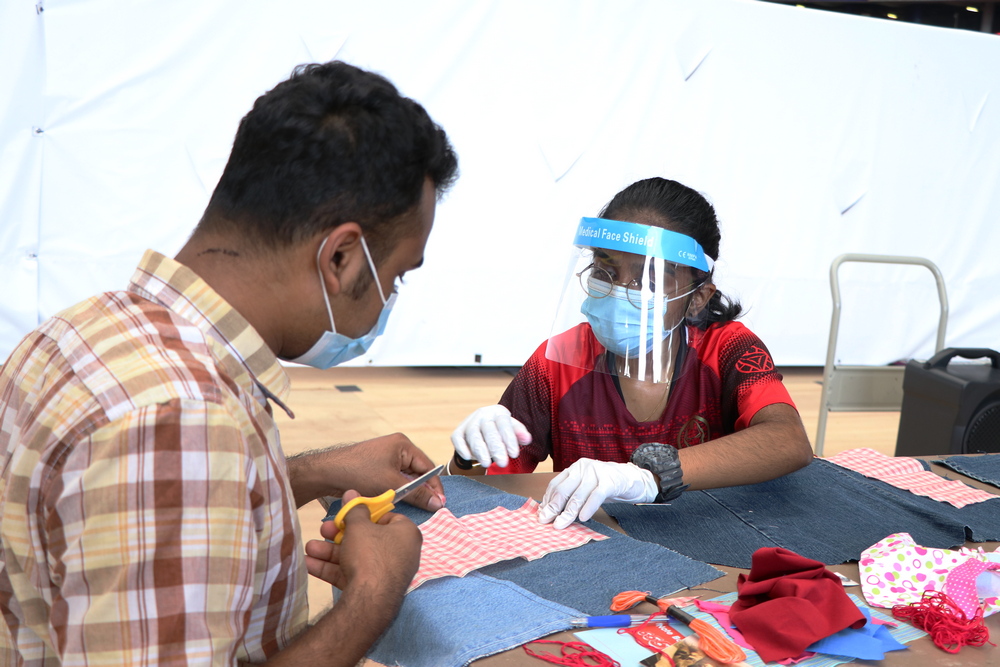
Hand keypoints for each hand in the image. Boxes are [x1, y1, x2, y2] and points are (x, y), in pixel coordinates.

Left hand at [290, 433, 445, 510]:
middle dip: (422, 489)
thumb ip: (416, 494)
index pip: (427, 466)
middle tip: (430, 508)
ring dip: (409, 492)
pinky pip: (394, 479)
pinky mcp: (376, 466)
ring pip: (405, 477)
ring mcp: (385, 456)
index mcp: (403, 445)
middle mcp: (396, 447)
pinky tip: (399, 502)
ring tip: (416, 507)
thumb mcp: (391, 484)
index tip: (440, 503)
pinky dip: (397, 490)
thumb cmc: (358, 472)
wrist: (327, 473)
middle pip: (417, 471)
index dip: (434, 486)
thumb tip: (437, 503)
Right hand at [305, 490, 422, 596]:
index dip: (365, 515)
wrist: (369, 600)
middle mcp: (401, 553)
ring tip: (309, 548)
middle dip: (339, 535)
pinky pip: (352, 574)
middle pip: (366, 538)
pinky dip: (333, 569)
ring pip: (355, 557)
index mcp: (406, 534)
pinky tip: (309, 564)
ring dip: (330, 551)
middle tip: (323, 529)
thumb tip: (352, 492)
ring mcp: (387, 573)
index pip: (386, 518)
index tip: (347, 514)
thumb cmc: (369, 553)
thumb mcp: (358, 527)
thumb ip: (354, 509)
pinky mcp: (373, 590)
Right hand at [451, 405, 531, 467]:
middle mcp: (482, 415)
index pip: (504, 424)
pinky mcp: (459, 431)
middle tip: (502, 462)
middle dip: (495, 448)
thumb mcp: (512, 428)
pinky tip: (469, 457)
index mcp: (498, 412)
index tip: (514, 454)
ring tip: (487, 463)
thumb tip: (527, 439)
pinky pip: (457, 438)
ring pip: (473, 435)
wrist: (484, 424)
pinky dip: (462, 447)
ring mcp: (469, 422)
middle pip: (488, 430)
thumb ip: (520, 433)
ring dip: (480, 451)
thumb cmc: (501, 429)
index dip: (509, 439)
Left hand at [537, 459, 657, 528]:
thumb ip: (571, 496)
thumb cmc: (606, 485)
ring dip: (568, 512)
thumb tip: (551, 512)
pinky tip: (583, 518)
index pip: (555, 485)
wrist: (632, 478)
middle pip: (563, 490)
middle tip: (547, 521)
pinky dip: (588, 507)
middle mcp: (583, 468)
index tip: (542, 515)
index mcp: (575, 469)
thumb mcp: (586, 488)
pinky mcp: (610, 481)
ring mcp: (596, 473)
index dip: (548, 501)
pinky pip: (596, 495)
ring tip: (561, 524)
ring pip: (578, 495)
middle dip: (554, 508)